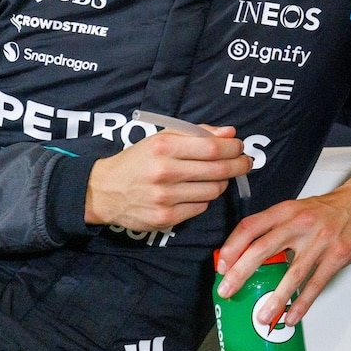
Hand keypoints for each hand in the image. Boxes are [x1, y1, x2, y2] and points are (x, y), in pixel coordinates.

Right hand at [84, 125, 249, 230]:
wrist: (104, 191)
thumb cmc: (138, 160)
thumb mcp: (161, 138)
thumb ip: (197, 133)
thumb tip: (230, 132)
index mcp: (164, 147)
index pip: (212, 148)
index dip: (234, 148)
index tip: (240, 147)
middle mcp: (165, 172)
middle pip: (218, 170)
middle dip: (239, 165)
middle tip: (246, 162)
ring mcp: (165, 198)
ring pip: (213, 191)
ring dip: (222, 183)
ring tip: (217, 176)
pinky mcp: (165, 218)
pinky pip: (200, 207)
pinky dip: (204, 198)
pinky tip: (196, 192)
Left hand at [213, 170, 350, 326]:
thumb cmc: (331, 209)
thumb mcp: (300, 209)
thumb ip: (277, 228)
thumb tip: (248, 256)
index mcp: (287, 210)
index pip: (251, 226)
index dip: (233, 246)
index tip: (222, 265)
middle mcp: (301, 223)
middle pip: (263, 248)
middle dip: (241, 272)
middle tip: (228, 291)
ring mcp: (321, 240)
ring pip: (292, 273)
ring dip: (275, 298)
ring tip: (262, 316)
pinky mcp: (338, 255)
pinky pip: (316, 283)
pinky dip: (302, 303)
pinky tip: (292, 316)